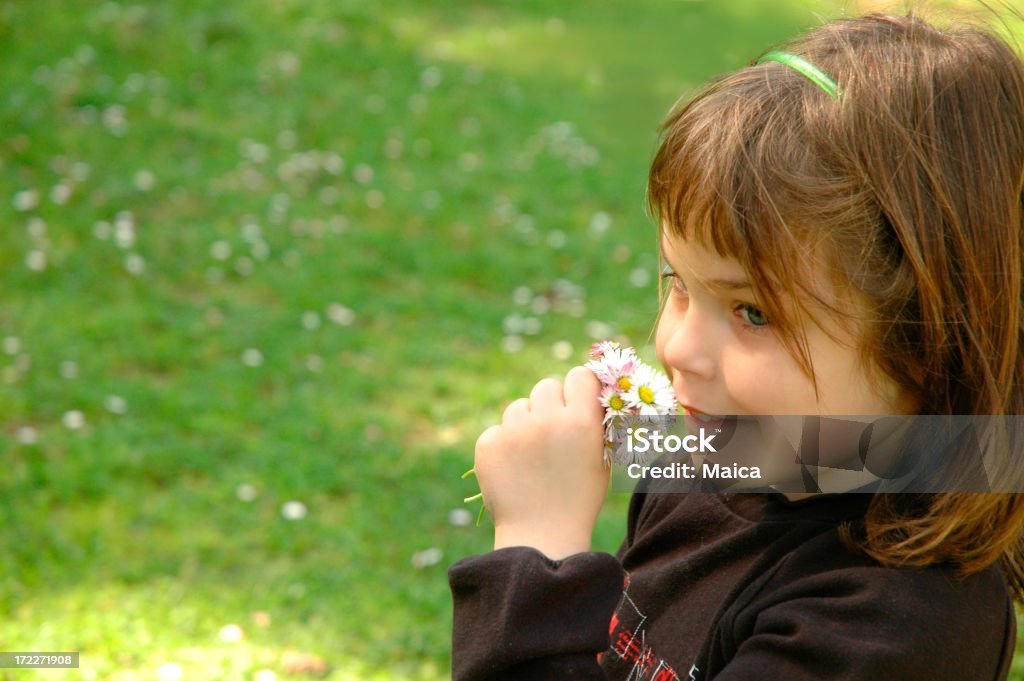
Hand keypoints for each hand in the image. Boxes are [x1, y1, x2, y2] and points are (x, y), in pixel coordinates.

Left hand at [474, 366, 607, 559]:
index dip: (579, 387)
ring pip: (519, 406)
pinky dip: (505, 444)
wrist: (541, 535)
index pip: (580, 375)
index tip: (577, 401)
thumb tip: (591, 388)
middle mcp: (547, 420)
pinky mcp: (488, 444)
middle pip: (546, 385)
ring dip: (526, 422)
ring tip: (533, 457)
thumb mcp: (601, 458)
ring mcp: (514, 431)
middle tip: (553, 432)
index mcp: (581, 421)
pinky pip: (498, 429)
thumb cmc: (579, 497)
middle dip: (551, 404)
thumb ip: (595, 420)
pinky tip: (515, 469)